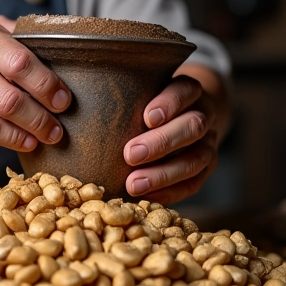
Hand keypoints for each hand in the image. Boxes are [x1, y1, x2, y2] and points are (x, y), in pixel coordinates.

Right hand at [0, 16, 70, 150]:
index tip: (64, 98)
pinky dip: (13, 139)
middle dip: (43, 112)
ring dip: (31, 129)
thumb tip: (68, 52)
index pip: (21, 61)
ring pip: (0, 114)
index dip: (47, 84)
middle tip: (60, 122)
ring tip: (50, 135)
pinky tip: (27, 141)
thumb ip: (22, 39)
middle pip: (12, 93)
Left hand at [123, 64, 228, 205]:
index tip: (147, 117)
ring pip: (197, 158)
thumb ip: (125, 94)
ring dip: (164, 174)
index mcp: (189, 90)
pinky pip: (195, 183)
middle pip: (193, 126)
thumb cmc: (151, 100)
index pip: (185, 90)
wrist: (186, 113)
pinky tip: (147, 197)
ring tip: (133, 184)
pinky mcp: (206, 168)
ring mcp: (209, 142)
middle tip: (131, 154)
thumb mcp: (143, 88)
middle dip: (162, 142)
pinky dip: (171, 191)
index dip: (169, 103)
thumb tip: (76, 105)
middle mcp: (203, 114)